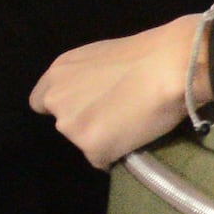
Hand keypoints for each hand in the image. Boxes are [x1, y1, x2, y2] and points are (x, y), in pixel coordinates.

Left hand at [35, 16, 211, 169]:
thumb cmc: (149, 54)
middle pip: (65, 123)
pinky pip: (103, 159)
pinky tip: (137, 139)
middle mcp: (56, 99)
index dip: (67, 107)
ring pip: (84, 141)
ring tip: (133, 125)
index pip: (40, 102)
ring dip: (103, 138)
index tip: (88, 107)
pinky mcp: (92, 147)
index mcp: (58, 73)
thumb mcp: (103, 57)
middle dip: (87, 122)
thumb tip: (98, 94)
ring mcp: (72, 126)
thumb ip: (87, 78)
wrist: (173, 66)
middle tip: (118, 115)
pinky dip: (118, 154)